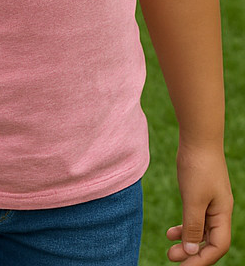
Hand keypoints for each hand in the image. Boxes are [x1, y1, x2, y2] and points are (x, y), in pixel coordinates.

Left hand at [165, 143, 232, 262]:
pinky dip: (184, 226)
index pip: (218, 246)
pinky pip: (194, 218)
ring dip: (187, 241)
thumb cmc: (198, 167)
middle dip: (193, 253)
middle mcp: (219, 212)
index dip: (202, 258)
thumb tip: (191, 251)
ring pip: (201, 231)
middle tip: (171, 258)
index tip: (183, 265)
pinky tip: (171, 232)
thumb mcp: (193, 199)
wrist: (197, 139)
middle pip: (210, 241)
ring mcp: (210, 203)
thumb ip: (192, 225)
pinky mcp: (200, 194)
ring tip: (169, 248)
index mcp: (222, 214)